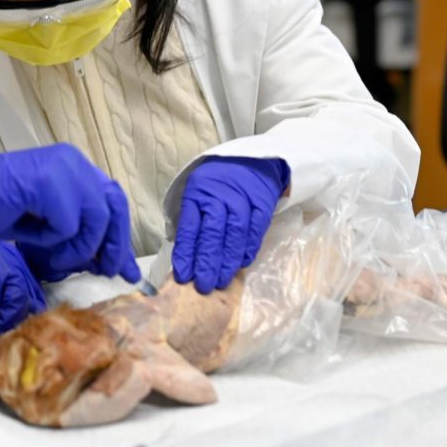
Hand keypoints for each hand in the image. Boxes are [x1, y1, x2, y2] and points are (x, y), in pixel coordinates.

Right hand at [0, 144, 139, 282]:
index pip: (112, 199)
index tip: (123, 267)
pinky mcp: (49, 183)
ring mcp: (61, 168)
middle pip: (114, 206)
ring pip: (95, 221)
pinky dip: (50, 241)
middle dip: (112, 245)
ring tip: (50, 255)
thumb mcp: (45, 221)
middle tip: (103, 271)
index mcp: (71, 163)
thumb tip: (110, 259)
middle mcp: (71, 159)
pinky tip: (29, 235)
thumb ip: (78, 229)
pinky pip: (69, 226)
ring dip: (75, 248)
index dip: (119, 235)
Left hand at [172, 156, 289, 293]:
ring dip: (227, 261)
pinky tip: (240, 265)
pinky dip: (247, 250)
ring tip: (220, 281)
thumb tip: (185, 257)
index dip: (186, 253)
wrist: (251, 161)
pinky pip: (255, 231)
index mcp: (197, 193)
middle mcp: (218, 196)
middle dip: (206, 262)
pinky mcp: (262, 203)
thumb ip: (192, 220)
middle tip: (203, 286)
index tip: (183, 275)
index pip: (189, 227)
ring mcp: (242, 199)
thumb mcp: (198, 194)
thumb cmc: (218, 184)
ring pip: (234, 234)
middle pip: (211, 233)